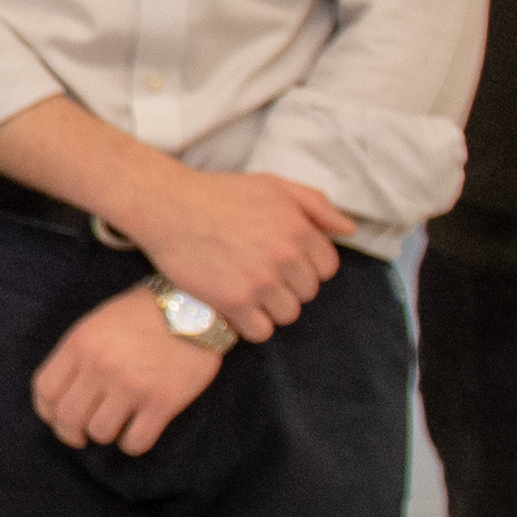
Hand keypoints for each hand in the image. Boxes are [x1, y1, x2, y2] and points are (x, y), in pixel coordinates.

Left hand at [32, 285, 225, 452]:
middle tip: (81, 436)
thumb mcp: (97, 322)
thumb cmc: (142, 315)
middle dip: (70, 433)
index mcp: (80, 344)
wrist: (195, 305)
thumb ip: (76, 355)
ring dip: (105, 435)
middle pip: (68, 417)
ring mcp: (132, 385)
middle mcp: (101, 365)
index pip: (45, 390)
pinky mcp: (162, 402)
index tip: (56, 418)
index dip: (46, 411)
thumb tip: (60, 395)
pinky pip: (135, 442)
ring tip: (115, 425)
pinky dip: (132, 444)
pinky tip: (137, 432)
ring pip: (100, 433)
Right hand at [112, 165, 352, 341]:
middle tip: (258, 274)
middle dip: (287, 286)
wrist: (167, 206)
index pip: (327, 268)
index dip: (305, 266)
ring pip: (287, 315)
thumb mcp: (274, 186)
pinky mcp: (234, 301)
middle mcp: (285, 256)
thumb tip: (349, 229)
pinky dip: (249, 324)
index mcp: (299, 228)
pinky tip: (234, 307)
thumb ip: (316, 205)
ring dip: (270, 308)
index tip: (281, 262)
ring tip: (246, 291)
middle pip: (307, 294)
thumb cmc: (220, 194)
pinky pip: (261, 331)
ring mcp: (260, 281)